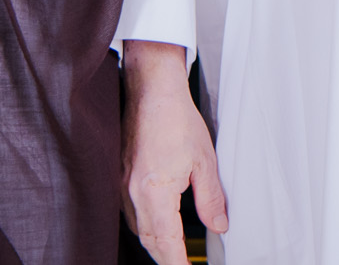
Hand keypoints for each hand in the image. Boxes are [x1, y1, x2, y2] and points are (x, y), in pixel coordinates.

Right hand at [122, 40, 226, 264]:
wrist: (151, 91)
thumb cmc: (176, 118)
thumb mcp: (204, 161)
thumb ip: (211, 198)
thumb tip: (219, 225)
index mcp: (154, 192)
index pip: (166, 242)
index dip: (177, 262)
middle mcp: (132, 193)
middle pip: (148, 240)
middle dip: (166, 258)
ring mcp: (122, 186)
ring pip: (137, 229)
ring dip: (155, 245)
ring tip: (173, 253)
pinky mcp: (119, 178)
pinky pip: (130, 213)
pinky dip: (145, 227)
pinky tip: (158, 227)